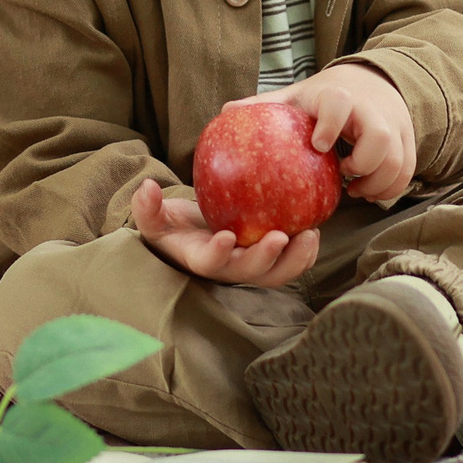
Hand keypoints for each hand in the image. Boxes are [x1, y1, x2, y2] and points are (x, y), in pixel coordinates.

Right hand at [132, 179, 319, 286]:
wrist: (194, 235)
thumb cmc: (174, 225)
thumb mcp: (155, 218)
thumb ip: (147, 207)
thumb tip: (146, 188)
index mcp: (200, 260)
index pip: (209, 262)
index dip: (217, 254)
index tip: (225, 237)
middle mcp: (228, 269)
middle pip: (250, 274)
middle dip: (267, 259)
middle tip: (281, 236)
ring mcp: (250, 267)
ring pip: (276, 274)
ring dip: (296, 259)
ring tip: (311, 234)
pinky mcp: (268, 260)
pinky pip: (290, 262)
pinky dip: (305, 252)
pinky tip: (316, 227)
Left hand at [230, 61, 416, 206]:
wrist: (372, 84)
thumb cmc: (324, 98)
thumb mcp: (296, 97)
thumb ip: (265, 105)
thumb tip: (225, 112)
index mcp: (339, 95)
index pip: (340, 104)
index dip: (331, 123)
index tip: (318, 145)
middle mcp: (372, 110)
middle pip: (380, 137)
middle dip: (364, 163)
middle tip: (343, 175)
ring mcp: (395, 127)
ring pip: (398, 160)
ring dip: (377, 182)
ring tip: (354, 189)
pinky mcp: (408, 144)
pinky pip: (407, 172)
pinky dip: (389, 188)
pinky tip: (366, 192)